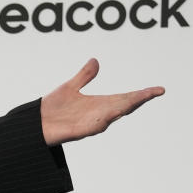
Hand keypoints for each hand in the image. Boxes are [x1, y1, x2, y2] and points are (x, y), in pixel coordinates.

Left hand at [40, 58, 163, 145]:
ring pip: (112, 115)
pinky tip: (115, 112)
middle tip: (155, 92)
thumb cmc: (51, 108)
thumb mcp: (70, 87)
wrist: (33, 124)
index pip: (125, 98)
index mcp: (98, 105)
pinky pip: (94, 126)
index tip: (159, 89)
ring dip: (125, 107)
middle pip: (123, 106)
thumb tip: (95, 60)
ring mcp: (89, 124)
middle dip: (139, 99)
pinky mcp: (77, 132)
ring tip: (140, 98)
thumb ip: (84, 76)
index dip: (142, 94)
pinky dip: (104, 119)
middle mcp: (97, 115)